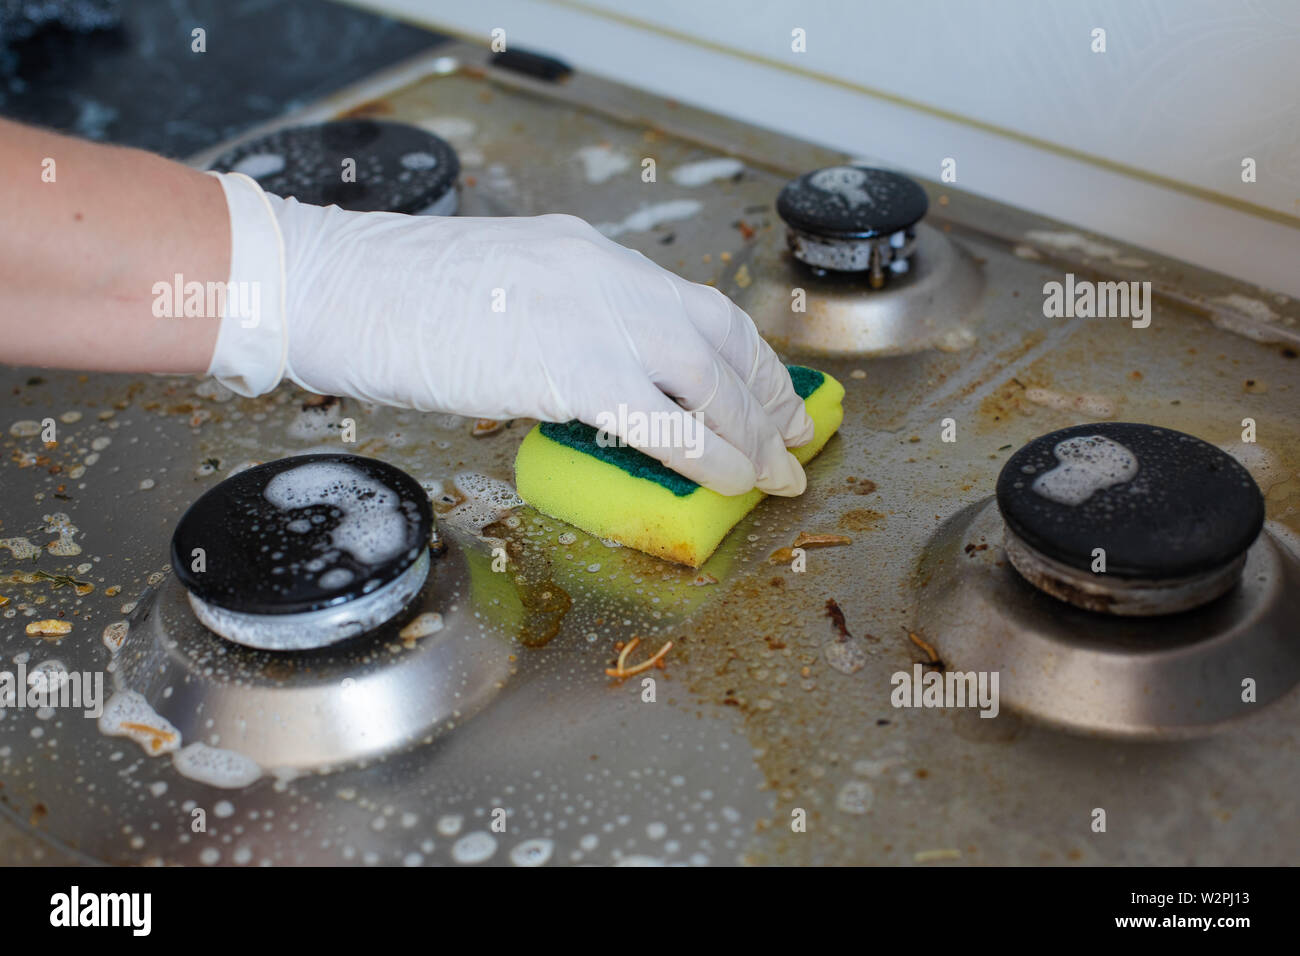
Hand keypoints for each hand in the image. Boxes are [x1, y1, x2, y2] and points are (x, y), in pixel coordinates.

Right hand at [206, 172, 814, 495]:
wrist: (336, 286)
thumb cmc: (395, 297)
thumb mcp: (499, 290)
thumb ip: (558, 321)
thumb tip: (597, 380)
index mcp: (588, 255)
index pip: (694, 303)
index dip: (745, 354)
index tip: (770, 393)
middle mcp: (606, 275)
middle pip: (717, 335)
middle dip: (767, 395)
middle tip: (795, 440)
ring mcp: (591, 316)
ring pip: (706, 377)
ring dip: (750, 431)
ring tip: (774, 476)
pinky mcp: (570, 368)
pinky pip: (664, 422)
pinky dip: (708, 456)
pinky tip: (731, 483)